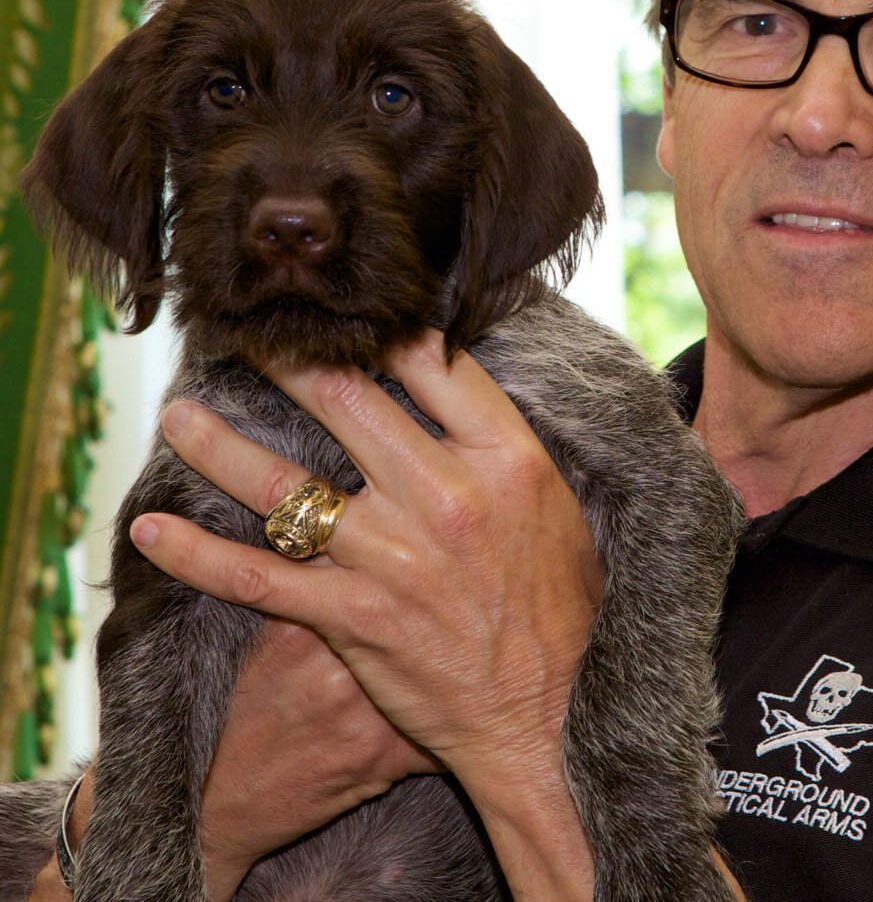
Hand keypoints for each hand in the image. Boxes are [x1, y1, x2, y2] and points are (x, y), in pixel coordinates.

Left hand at [131, 330, 603, 898]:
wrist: (551, 716)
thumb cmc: (563, 608)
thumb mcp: (557, 507)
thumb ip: (504, 444)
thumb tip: (452, 381)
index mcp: (506, 460)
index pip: (432, 365)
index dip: (382, 330)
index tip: (347, 317)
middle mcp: (445, 496)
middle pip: (349, 402)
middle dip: (289, 360)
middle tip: (249, 335)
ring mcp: (392, 556)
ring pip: (285, 484)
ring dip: (219, 444)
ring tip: (177, 412)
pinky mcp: (352, 617)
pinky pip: (258, 578)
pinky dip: (196, 555)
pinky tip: (146, 532)